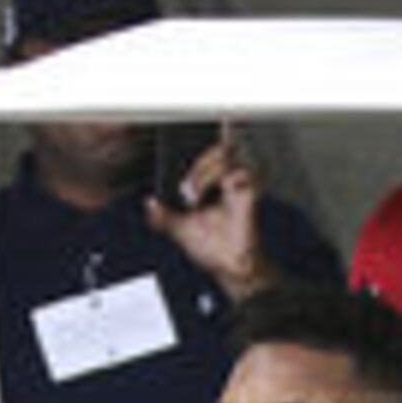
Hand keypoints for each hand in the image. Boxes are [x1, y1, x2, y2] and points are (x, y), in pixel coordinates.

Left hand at [148, 130, 267, 296]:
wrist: (229, 267)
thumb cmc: (212, 248)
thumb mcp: (180, 230)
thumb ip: (163, 217)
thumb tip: (150, 203)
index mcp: (211, 183)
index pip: (207, 152)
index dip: (204, 138)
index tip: (189, 135)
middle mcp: (227, 180)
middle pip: (216, 148)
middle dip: (196, 166)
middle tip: (185, 191)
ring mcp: (240, 185)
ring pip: (225, 156)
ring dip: (205, 172)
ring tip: (194, 196)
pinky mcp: (251, 194)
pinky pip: (245, 173)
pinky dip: (230, 179)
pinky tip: (221, 192)